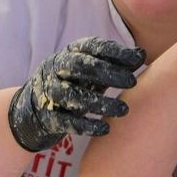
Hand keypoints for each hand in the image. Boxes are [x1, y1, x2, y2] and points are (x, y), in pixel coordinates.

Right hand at [7, 37, 145, 151]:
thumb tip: (142, 54)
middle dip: (107, 72)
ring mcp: (49, 92)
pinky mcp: (48, 117)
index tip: (136, 60)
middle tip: (132, 82)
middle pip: (80, 66)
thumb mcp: (93, 72)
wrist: (34, 111)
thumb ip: (115, 63)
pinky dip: (86, 125)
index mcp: (70, 53)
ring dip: (100, 103)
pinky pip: (66, 121)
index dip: (114, 52)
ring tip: (124, 110)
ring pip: (73, 95)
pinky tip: (105, 128)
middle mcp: (56, 69)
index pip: (92, 47)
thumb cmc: (75, 86)